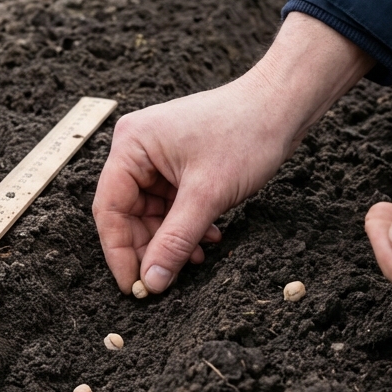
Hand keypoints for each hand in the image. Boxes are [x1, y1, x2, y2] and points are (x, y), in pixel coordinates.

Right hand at [93, 13, 371, 294]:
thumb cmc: (245, 135)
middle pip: (128, 212)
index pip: (109, 208)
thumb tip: (151, 281)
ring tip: (197, 258)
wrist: (282, 105)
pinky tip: (208, 238)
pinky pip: (170, 203)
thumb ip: (175, 240)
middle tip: (164, 280)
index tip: (131, 286)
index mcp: (131, 145)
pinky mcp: (178, 163)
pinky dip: (185, 225)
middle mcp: (137, 148)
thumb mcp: (207, 196)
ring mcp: (158, 155)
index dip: (119, 251)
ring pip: (151, 212)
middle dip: (149, 247)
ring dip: (171, 239)